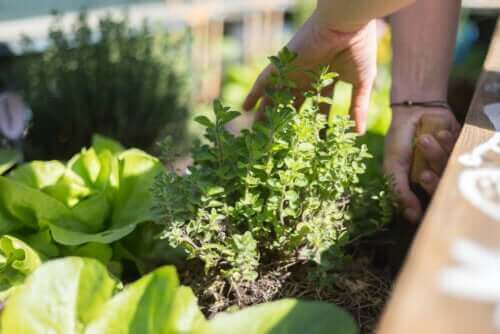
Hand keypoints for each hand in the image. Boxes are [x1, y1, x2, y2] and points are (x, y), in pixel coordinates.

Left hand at [243, 12, 377, 133]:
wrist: (347, 25)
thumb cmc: (358, 49)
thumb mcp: (361, 82)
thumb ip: (357, 107)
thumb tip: (358, 133)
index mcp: (324, 81)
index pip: (318, 107)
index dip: (315, 125)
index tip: (313, 142)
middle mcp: (307, 78)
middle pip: (292, 105)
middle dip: (286, 123)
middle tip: (278, 142)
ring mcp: (293, 73)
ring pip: (276, 97)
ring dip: (267, 114)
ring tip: (257, 133)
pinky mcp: (284, 66)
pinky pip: (264, 82)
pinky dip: (254, 94)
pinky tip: (245, 108)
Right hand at [384, 107, 459, 222]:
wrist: (413, 109)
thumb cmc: (399, 139)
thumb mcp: (393, 166)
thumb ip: (400, 191)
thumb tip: (412, 218)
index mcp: (418, 183)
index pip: (429, 198)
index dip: (430, 189)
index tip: (423, 176)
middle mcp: (435, 174)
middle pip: (444, 184)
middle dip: (434, 171)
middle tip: (426, 162)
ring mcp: (447, 161)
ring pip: (451, 166)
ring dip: (437, 152)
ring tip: (426, 137)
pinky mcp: (459, 147)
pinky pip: (461, 150)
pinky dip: (450, 141)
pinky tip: (440, 132)